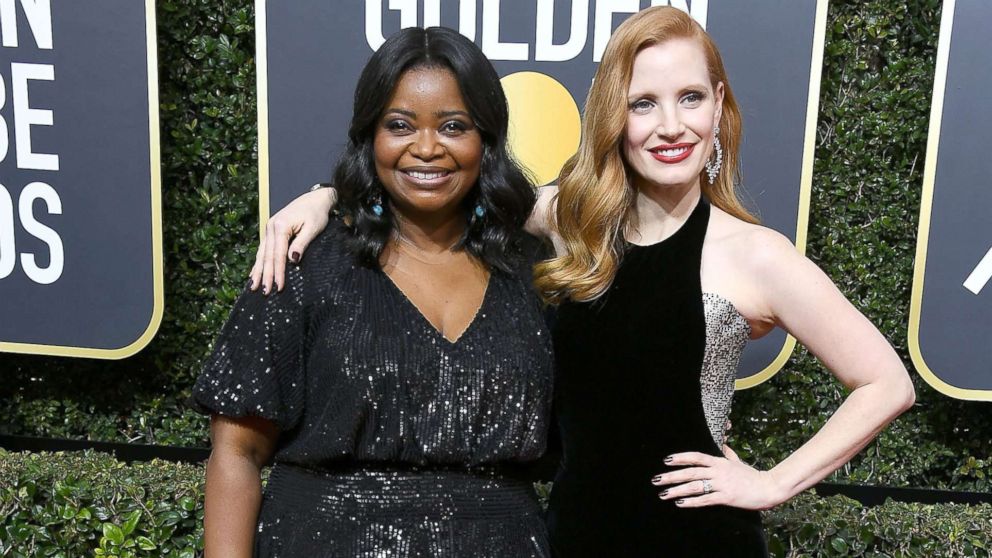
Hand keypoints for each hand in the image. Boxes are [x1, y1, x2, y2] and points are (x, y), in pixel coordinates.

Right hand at [249, 186, 334, 293]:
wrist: (315, 199)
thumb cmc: (316, 213)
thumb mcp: (313, 228)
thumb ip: (301, 244)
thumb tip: (292, 260)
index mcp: (280, 226)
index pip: (278, 255)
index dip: (278, 272)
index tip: (278, 287)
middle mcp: (271, 227)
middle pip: (267, 256)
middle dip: (265, 275)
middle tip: (264, 292)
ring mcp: (269, 228)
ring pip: (262, 253)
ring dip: (258, 271)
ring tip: (254, 286)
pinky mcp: (271, 231)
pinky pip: (263, 249)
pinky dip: (259, 262)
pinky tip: (254, 272)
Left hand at [650, 447, 784, 510]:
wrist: (768, 488)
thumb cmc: (753, 476)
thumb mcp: (739, 462)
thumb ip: (729, 454)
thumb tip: (725, 444)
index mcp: (720, 462)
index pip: (696, 457)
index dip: (680, 458)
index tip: (666, 460)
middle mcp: (718, 471)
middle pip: (690, 472)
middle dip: (671, 476)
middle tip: (656, 480)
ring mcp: (722, 484)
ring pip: (695, 486)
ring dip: (677, 490)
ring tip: (664, 494)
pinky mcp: (726, 497)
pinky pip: (705, 499)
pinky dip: (692, 502)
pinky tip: (680, 504)